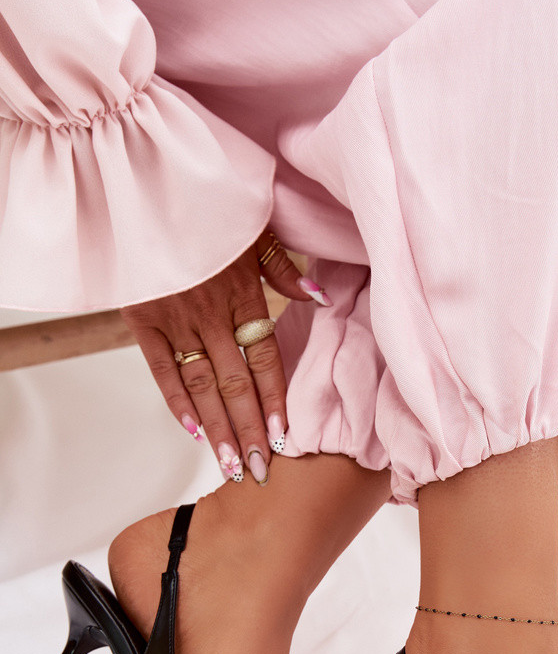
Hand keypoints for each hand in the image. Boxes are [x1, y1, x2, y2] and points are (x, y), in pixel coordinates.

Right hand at [120, 227, 331, 483]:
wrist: (142, 182)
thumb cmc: (206, 203)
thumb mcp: (252, 224)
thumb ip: (282, 267)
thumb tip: (318, 298)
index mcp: (243, 292)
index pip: (265, 358)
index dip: (274, 401)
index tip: (284, 439)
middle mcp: (211, 312)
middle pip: (235, 384)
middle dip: (249, 431)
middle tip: (261, 472)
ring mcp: (175, 318)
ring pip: (200, 385)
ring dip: (217, 429)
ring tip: (231, 466)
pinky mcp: (142, 318)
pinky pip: (160, 367)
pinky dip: (175, 400)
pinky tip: (192, 431)